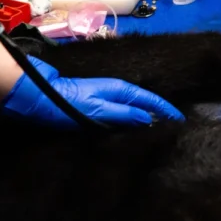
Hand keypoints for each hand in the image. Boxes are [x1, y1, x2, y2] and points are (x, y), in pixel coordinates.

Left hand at [1, 56, 183, 126]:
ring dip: (148, 117)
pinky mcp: (97, 106)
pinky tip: (135, 129)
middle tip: (176, 129)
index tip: (182, 121)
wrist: (38, 98)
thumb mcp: (97, 111)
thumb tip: (150, 118)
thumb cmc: (67, 104)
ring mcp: (106, 98)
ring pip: (134, 108)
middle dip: (160, 113)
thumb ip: (124, 114)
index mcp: (120, 90)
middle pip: (144, 103)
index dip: (166, 110)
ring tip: (160, 130)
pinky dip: (133, 119)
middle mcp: (116, 91)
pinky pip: (123, 113)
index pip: (151, 101)